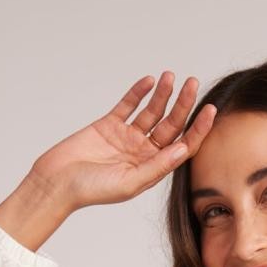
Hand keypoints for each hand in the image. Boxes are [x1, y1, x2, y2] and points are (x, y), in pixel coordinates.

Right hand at [29, 71, 216, 213]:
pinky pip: (128, 105)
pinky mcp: (109, 125)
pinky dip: (138, 92)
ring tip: (171, 77)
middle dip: (183, 105)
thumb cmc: (91, 190)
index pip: (182, 146)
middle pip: (170, 125)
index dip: (198, 129)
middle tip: (192, 84)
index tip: (210, 110)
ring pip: (151, 112)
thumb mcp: (129, 182)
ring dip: (163, 95)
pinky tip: (150, 81)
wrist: (57, 182)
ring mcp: (127, 137)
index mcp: (152, 168)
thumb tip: (183, 150)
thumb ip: (156, 167)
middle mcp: (143, 152)